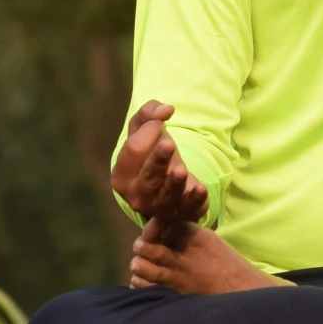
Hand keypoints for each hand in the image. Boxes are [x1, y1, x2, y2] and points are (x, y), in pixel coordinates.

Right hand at [111, 100, 208, 226]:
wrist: (167, 180)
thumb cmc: (150, 153)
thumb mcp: (144, 129)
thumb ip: (150, 113)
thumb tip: (166, 110)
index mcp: (121, 175)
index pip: (133, 150)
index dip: (148, 132)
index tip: (160, 123)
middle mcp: (136, 195)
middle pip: (148, 176)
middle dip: (158, 160)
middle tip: (168, 144)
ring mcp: (159, 208)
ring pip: (167, 195)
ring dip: (174, 183)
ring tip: (181, 170)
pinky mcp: (182, 213)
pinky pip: (189, 208)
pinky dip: (195, 200)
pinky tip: (201, 189)